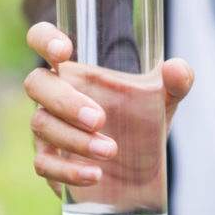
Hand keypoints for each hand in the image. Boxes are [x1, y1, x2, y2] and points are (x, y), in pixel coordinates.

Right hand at [24, 22, 193, 197]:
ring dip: (74, 140)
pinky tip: (95, 175)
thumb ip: (177, 81)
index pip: (41, 39)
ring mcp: (47, 127)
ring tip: (110, 151)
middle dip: (66, 101)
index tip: (64, 51)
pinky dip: (68, 171)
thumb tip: (176, 70)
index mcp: (75, 69)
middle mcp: (54, 94)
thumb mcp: (165, 99)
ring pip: (41, 125)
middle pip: (37, 84)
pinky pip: (44, 164)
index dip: (44, 39)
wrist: (138, 167)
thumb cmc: (142, 120)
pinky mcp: (49, 161)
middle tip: (99, 119)